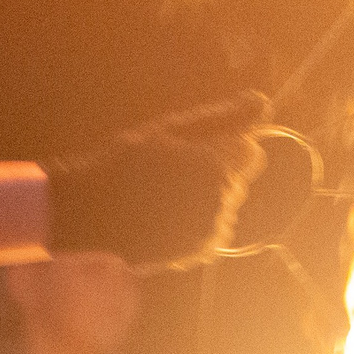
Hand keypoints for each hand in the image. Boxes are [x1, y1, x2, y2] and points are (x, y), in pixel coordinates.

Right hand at [42, 92, 270, 270]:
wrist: (89, 215)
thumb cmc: (126, 163)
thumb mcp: (172, 130)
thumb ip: (223, 118)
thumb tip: (264, 101)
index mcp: (216, 166)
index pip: (250, 153)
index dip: (226, 147)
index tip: (195, 149)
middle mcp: (219, 200)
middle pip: (237, 180)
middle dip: (214, 173)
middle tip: (170, 173)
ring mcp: (209, 229)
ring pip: (224, 205)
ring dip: (204, 200)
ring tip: (163, 197)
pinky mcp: (199, 251)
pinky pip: (212, 230)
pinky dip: (196, 223)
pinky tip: (165, 217)